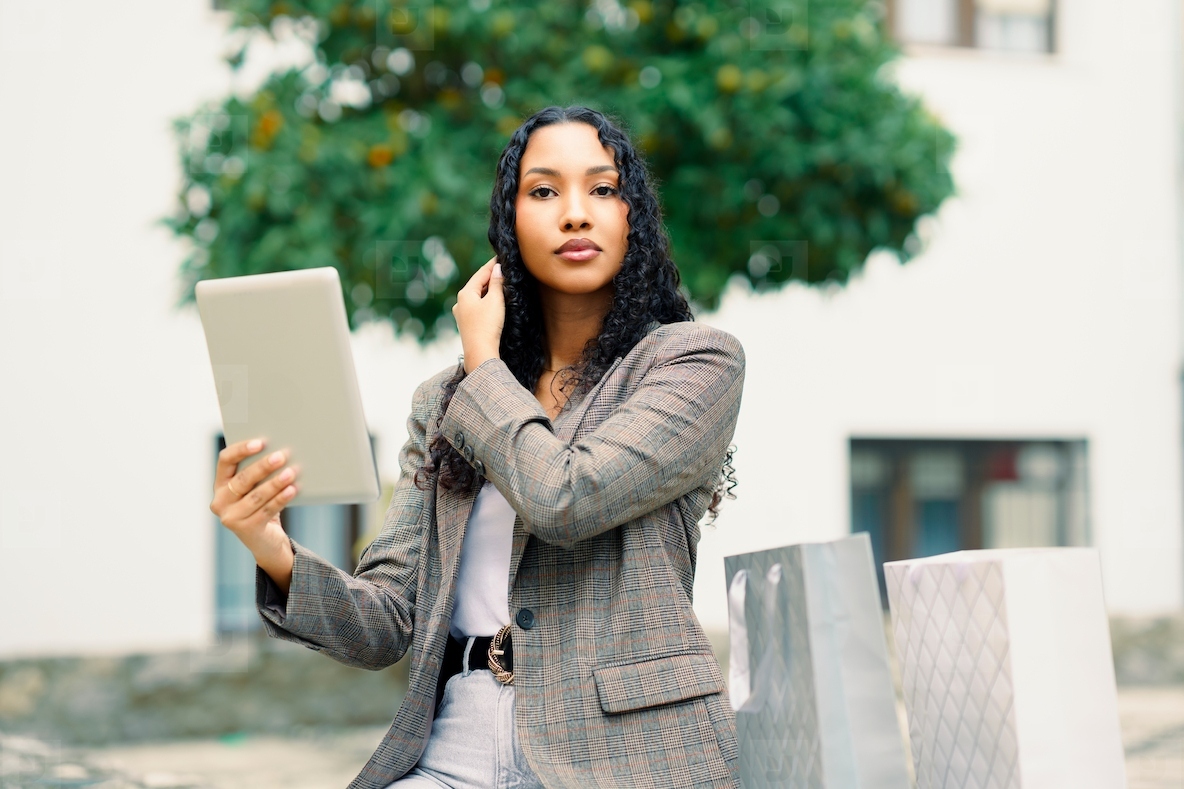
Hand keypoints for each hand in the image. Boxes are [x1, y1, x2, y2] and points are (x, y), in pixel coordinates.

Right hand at [209, 437, 300, 592]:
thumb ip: (259, 473)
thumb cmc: (262, 507)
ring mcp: (231, 518)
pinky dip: (282, 498)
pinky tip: (293, 489)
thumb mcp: (256, 489)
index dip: (241, 449)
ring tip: (292, 471)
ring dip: (276, 482)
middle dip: (263, 466)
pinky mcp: (246, 529)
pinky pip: (267, 510)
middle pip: (242, 479)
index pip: (225, 460)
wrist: (267, 542)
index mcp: (220, 485)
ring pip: (256, 495)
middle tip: (282, 455)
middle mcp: (220, 501)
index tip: (260, 442)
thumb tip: (280, 449)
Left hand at [453, 256, 503, 373]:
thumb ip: (497, 283)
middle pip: (478, 284)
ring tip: (502, 283)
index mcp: (465, 293)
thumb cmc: (487, 326)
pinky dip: (487, 301)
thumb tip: (497, 268)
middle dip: (491, 277)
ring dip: (489, 290)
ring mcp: (462, 314)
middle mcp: (460, 302)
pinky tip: (494, 303)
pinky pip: (478, 307)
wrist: (480, 353)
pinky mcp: (467, 325)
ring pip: (477, 296)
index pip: (481, 273)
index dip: (493, 264)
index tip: (502, 255)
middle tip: (504, 268)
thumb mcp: (495, 301)